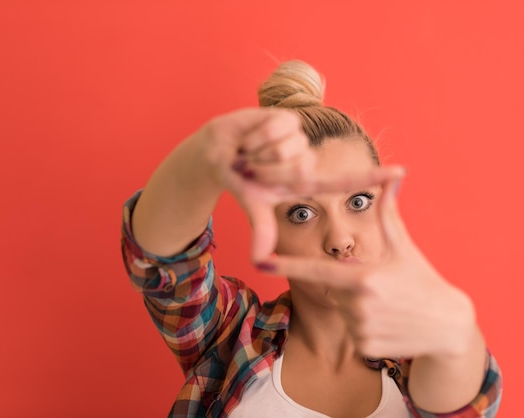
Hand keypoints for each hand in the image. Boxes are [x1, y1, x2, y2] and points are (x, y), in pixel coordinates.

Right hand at [199, 107, 404, 260]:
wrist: (217, 154)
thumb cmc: (239, 180)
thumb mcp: (253, 205)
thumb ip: (262, 229)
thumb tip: (260, 262)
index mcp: (304, 181)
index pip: (342, 181)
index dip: (371, 177)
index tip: (401, 172)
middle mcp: (306, 158)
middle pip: (300, 168)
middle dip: (267, 171)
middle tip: (252, 169)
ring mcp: (299, 137)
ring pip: (286, 149)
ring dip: (258, 154)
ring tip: (250, 153)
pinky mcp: (287, 118)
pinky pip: (275, 130)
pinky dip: (255, 137)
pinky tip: (250, 138)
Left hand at [255, 176, 476, 358]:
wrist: (449, 326)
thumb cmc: (424, 282)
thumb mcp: (405, 248)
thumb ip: (389, 214)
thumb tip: (392, 176)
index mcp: (363, 278)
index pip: (316, 270)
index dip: (286, 266)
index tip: (260, 261)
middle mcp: (358, 305)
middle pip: (334, 292)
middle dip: (351, 289)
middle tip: (383, 290)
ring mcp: (361, 329)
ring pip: (343, 313)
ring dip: (358, 310)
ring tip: (389, 308)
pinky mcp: (366, 348)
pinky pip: (353, 334)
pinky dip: (366, 329)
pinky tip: (390, 326)